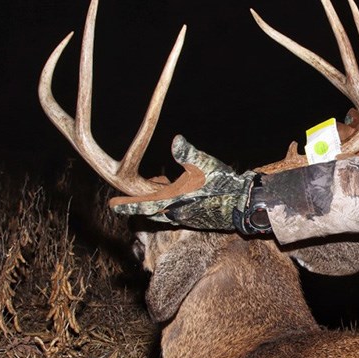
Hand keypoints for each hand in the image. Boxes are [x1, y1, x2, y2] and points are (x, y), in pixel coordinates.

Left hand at [109, 135, 257, 231]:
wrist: (245, 203)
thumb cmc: (225, 184)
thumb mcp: (207, 165)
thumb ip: (188, 154)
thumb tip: (176, 140)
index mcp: (175, 201)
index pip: (144, 204)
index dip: (128, 205)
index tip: (113, 205)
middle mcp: (176, 213)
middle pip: (150, 208)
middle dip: (141, 199)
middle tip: (132, 193)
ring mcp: (185, 217)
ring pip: (162, 209)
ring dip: (157, 199)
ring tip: (160, 181)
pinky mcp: (193, 217)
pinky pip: (173, 211)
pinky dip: (169, 201)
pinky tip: (176, 189)